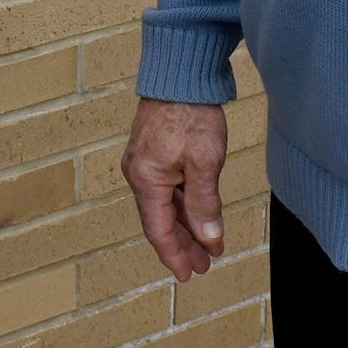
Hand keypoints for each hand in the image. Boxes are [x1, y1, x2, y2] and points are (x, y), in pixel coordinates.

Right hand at [123, 97, 228, 280]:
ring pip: (165, 205)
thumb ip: (204, 203)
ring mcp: (145, 163)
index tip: (190, 275)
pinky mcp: (154, 152)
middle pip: (160, 221)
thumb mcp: (204, 162)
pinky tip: (198, 214)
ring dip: (186, 226)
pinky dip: (183, 205)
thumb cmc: (191, 113)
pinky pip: (167, 189)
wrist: (181, 73)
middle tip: (204, 265)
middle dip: (183, 245)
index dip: (175, 255)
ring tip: (206, 245)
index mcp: (146, 180)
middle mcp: (139, 174)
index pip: (158, 230)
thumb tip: (208, 239)